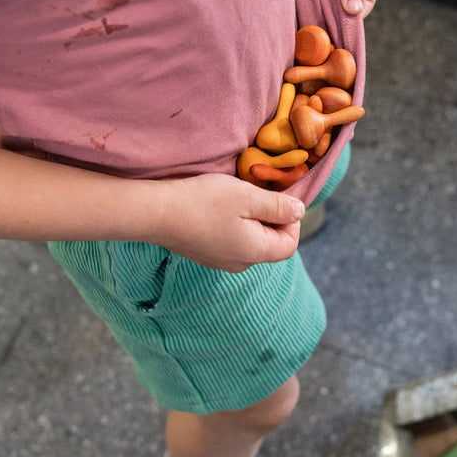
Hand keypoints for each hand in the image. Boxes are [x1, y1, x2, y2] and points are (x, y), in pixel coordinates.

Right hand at [153, 174, 304, 272]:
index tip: (278, 196)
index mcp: (255, 252)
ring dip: (250, 218)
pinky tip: (218, 207)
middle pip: (270, 243)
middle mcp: (240, 263)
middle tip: (256, 192)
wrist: (157, 212)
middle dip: (270, 217)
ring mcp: (220, 261)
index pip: (290, 244)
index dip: (291, 220)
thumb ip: (278, 206)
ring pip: (250, 240)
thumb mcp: (248, 196)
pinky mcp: (205, 254)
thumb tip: (300, 211)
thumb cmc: (204, 201)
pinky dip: (233, 223)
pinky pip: (231, 240)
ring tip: (236, 197)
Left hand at [281, 0, 380, 18]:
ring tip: (305, 18)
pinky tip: (293, 9)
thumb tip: (354, 12)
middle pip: (341, 8)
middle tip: (319, 28)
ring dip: (314, 11)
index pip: (365, 3)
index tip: (339, 27)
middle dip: (331, 17)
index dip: (354, 17)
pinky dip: (299, 4)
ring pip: (321, 5)